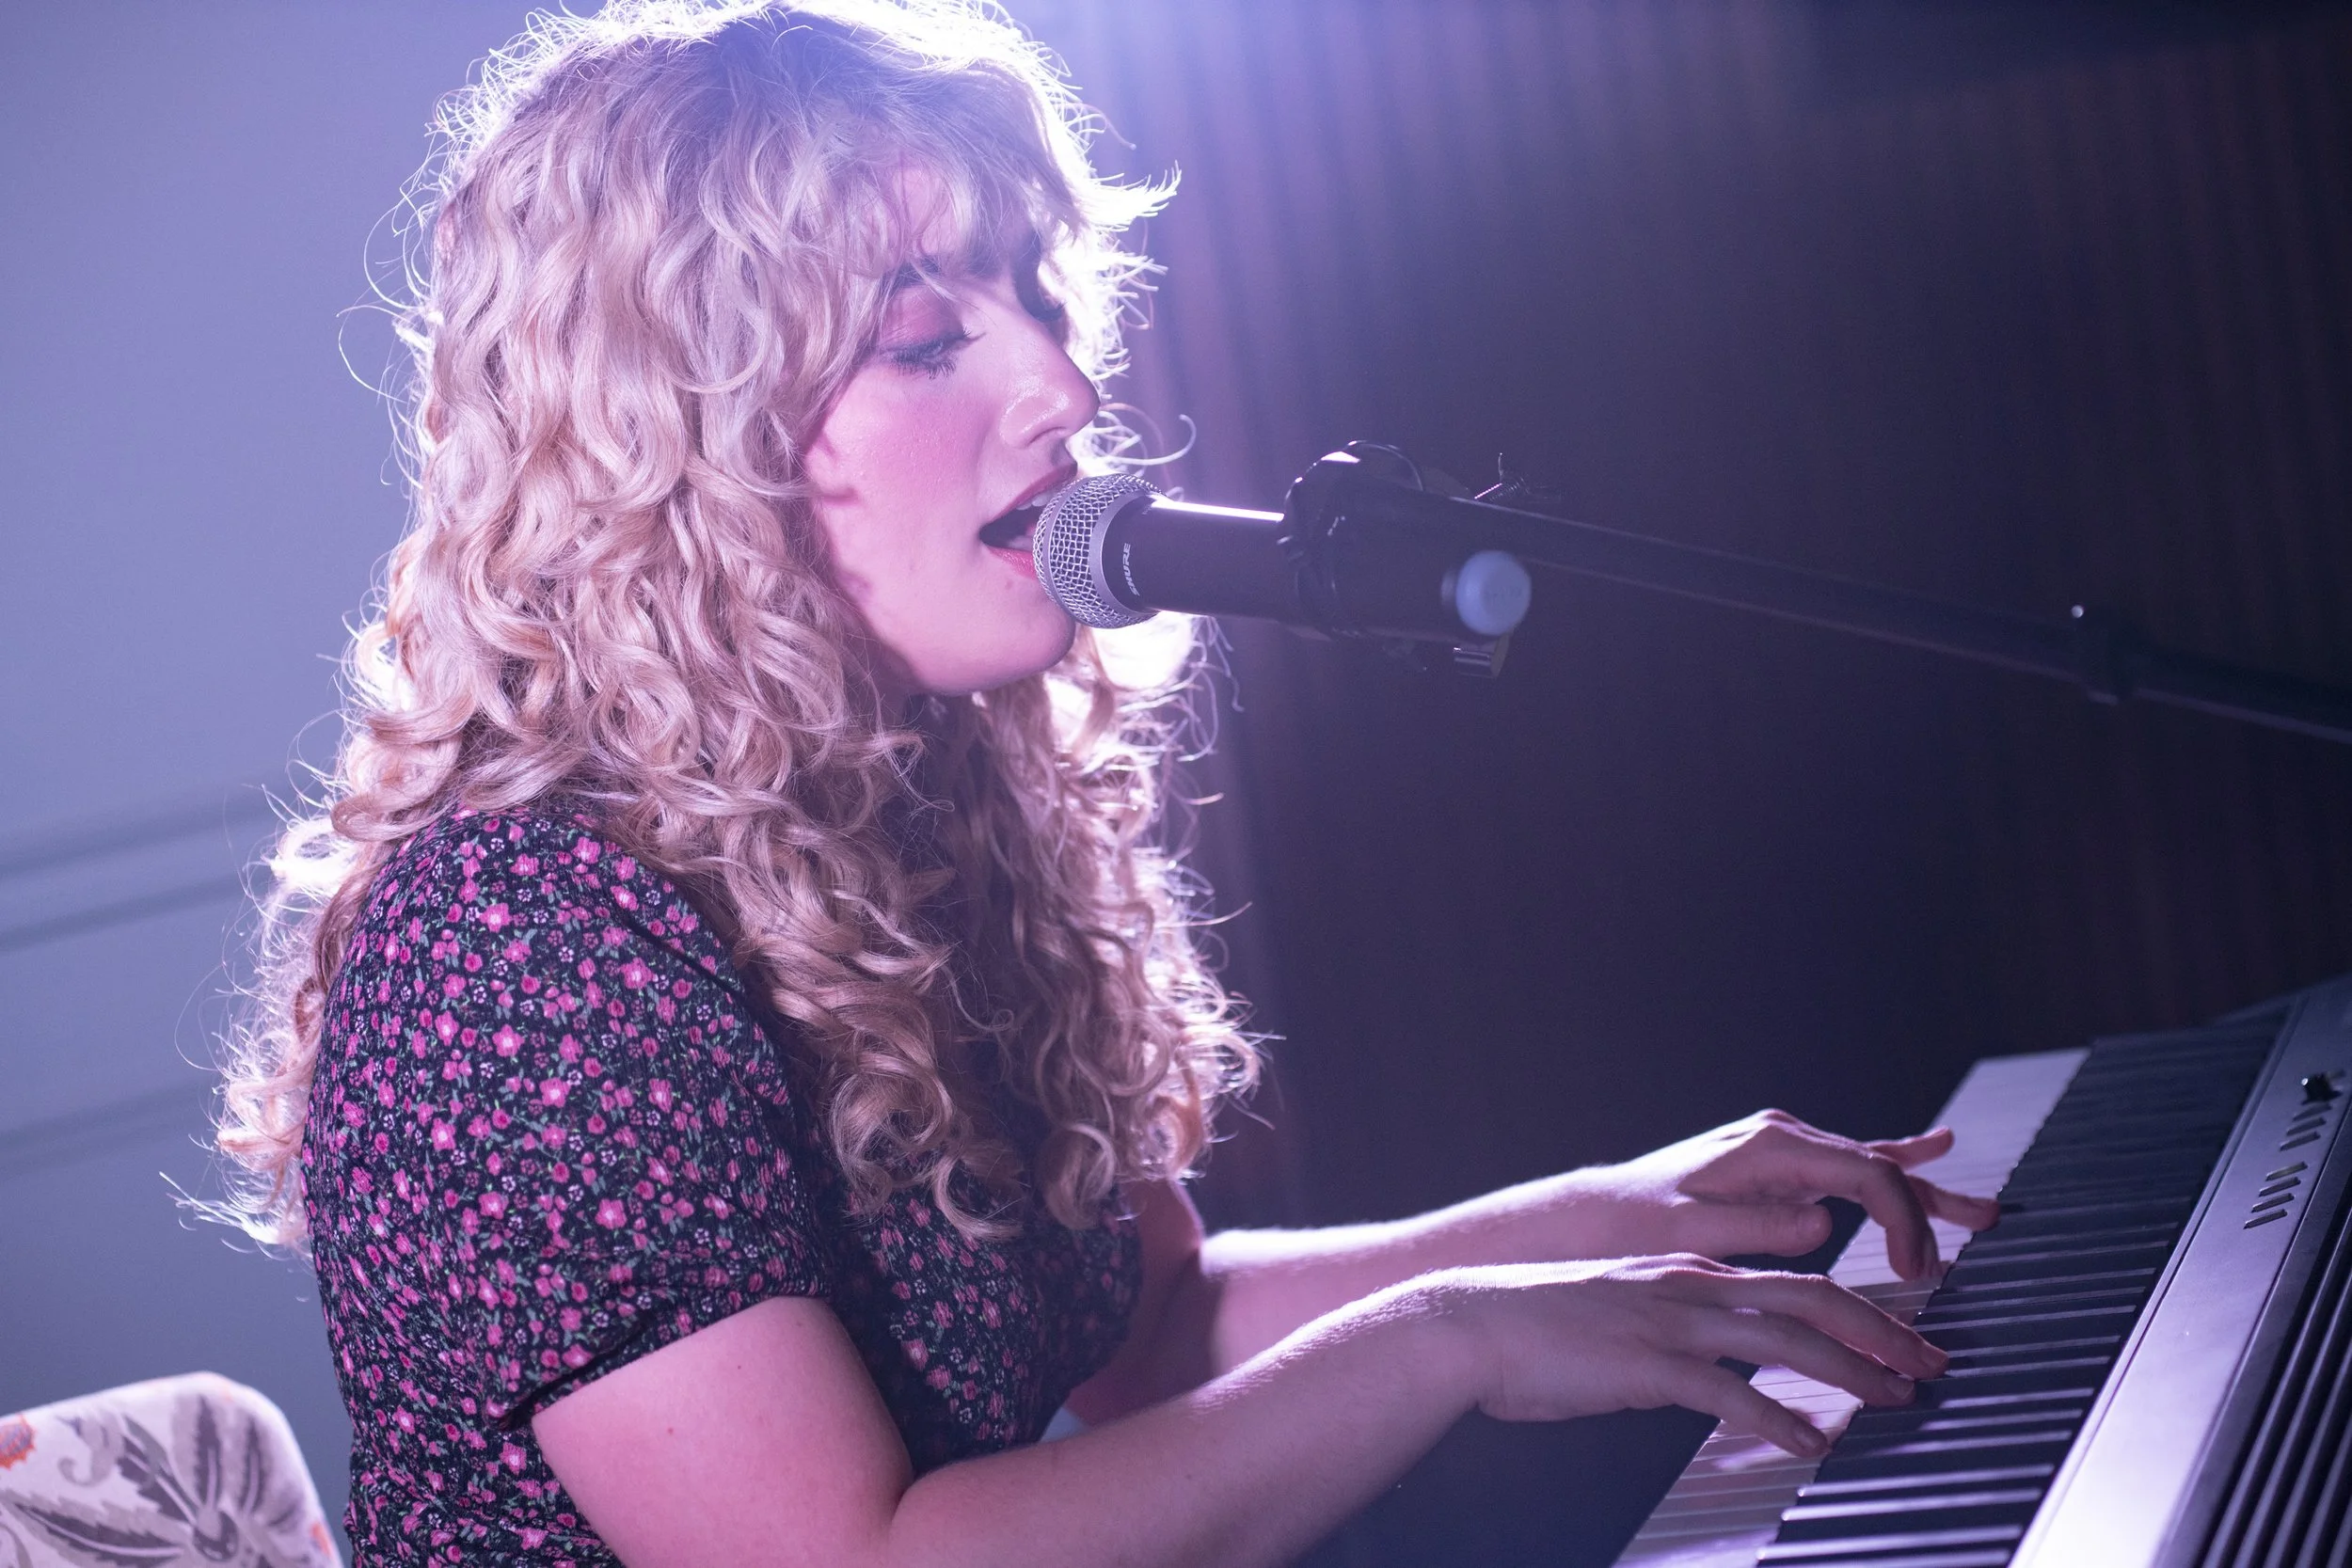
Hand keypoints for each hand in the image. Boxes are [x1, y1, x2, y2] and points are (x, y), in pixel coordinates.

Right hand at [1414, 1254, 1947, 1455]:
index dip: (1860, 1313)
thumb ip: (1673, 1324)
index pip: (1796, 1282)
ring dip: (1852, 1371)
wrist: (1471, 1324)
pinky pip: (1729, 1393)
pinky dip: (1778, 1418)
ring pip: (1786, 1339)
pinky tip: (1811, 1442)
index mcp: (1688, 1271)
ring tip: (1897, 1400)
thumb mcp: (1621, 1310)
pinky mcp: (1646, 1365)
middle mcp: (1691, 1286)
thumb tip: (1713, 1360)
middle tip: (1933, 1365)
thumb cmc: (1537, 1329)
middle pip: (1812, 1300)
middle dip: (1882, 1333)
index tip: (1903, 1343)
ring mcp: (1671, 1323)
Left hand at [1575, 1110, 2001, 1278]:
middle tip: (1976, 1238)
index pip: (1864, 1177)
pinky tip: (1935, 1148)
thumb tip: (1823, 1224)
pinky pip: (1848, 1165)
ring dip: (1924, 1190)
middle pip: (1877, 1168)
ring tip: (1983, 1210)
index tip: (1917, 1276)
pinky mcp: (1776, 1165)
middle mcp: (1781, 1139)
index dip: (1902, 1224)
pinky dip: (1893, 1162)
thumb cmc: (1634, 1228)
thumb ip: (1755, 1226)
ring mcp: (1781, 1149)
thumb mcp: (1688, 1230)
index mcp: (1768, 1149)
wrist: (1597, 1216)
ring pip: (1870, 1168)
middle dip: (1928, 1207)